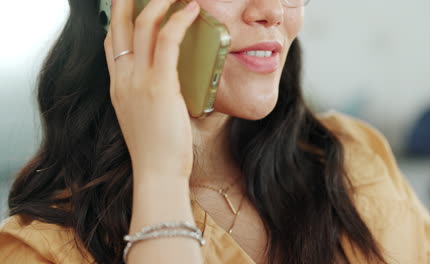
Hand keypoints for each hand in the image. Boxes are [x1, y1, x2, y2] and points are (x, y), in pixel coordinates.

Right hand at [103, 0, 199, 178]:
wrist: (156, 172)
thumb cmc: (157, 149)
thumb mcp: (144, 117)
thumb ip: (149, 96)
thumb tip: (169, 83)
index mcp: (118, 87)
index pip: (112, 42)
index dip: (120, 17)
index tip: (132, 4)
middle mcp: (122, 79)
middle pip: (121, 25)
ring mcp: (137, 81)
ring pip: (143, 26)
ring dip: (160, 2)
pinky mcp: (159, 86)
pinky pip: (166, 42)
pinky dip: (178, 21)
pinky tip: (191, 10)